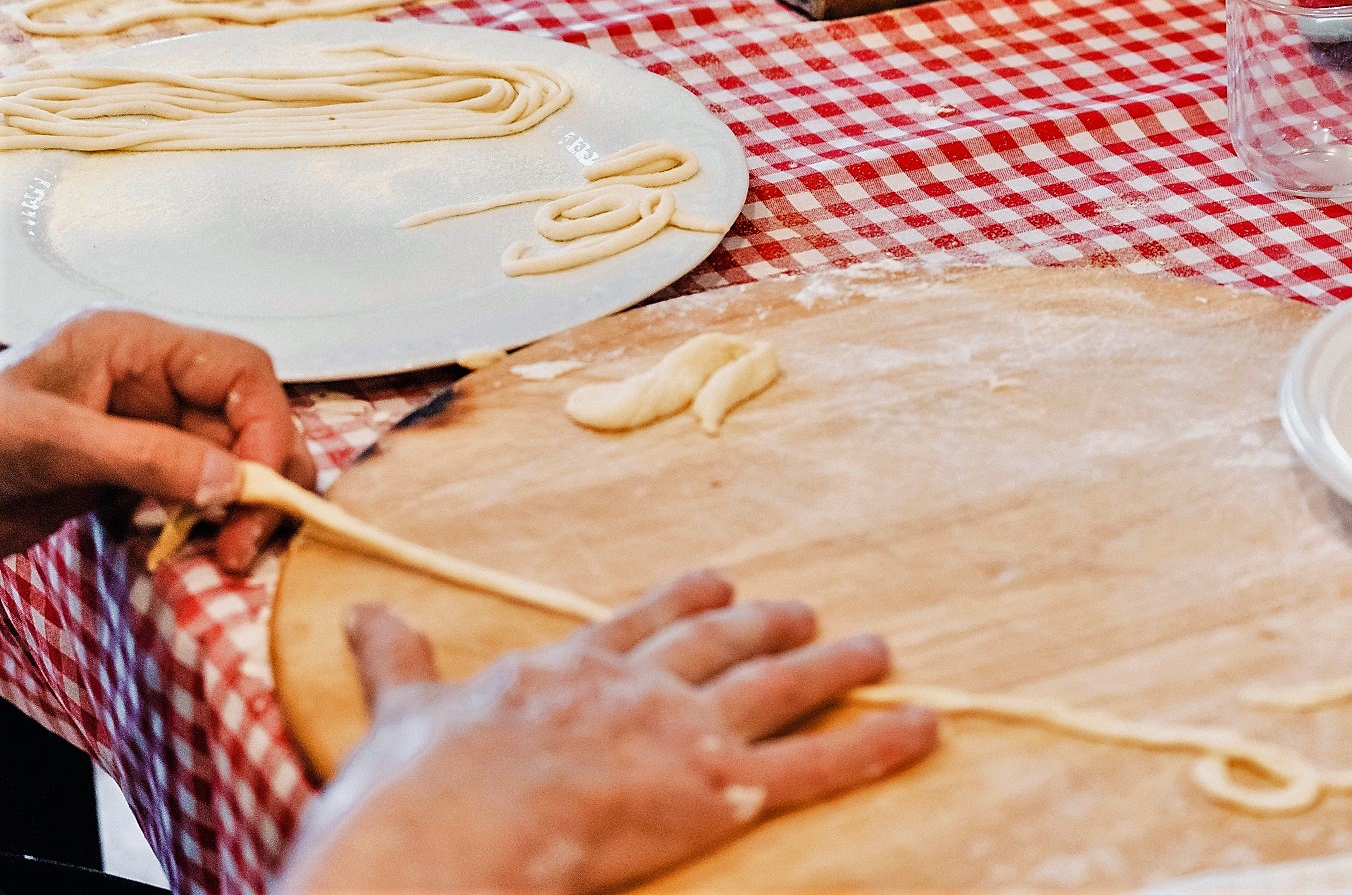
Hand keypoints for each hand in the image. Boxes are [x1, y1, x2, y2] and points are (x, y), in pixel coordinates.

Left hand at [0, 310, 312, 569]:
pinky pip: (204, 494)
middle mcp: (154, 382)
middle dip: (261, 479)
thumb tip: (231, 480)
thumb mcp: (50, 443)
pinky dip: (211, 524)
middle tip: (247, 538)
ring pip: (237, 463)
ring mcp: (150, 429)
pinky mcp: (141, 474)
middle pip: (251, 420)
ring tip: (226, 552)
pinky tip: (192, 548)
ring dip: (243, 508)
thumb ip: (145, 456)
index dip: (265, 424)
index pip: (241, 370)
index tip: (257, 485)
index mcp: (135, 344)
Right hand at [278, 572, 938, 892]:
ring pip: (779, 685)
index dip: (686, 601)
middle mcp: (636, 684)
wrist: (440, 835)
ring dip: (837, 665)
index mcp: (568, 668)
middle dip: (768, 623)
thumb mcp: (398, 711)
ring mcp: (680, 730)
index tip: (718, 583)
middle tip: (805, 612)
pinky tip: (923, 726)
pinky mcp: (715, 787)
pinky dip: (876, 744)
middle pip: (719, 642)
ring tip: (880, 650)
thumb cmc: (411, 789)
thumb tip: (363, 612)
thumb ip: (396, 657)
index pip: (640, 622)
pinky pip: (815, 764)